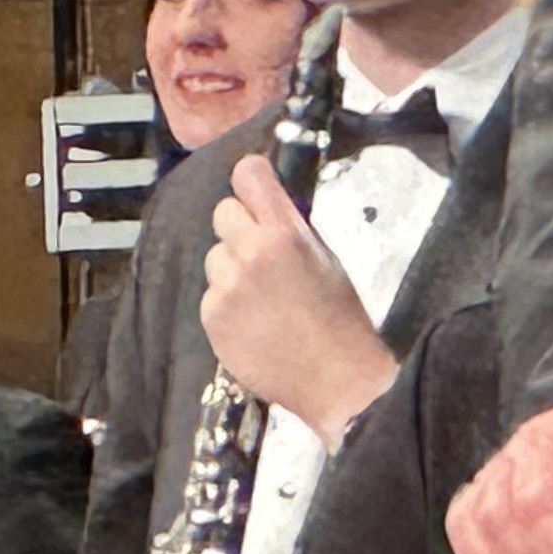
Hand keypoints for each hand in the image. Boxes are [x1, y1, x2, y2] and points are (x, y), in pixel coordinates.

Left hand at [200, 156, 399, 438]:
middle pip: (223, 212)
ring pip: (215, 256)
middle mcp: (250, 253)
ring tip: (264, 295)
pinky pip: (212, 293)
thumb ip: (292, 231)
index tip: (254, 183)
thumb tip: (268, 211)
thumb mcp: (327, 260)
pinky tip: (256, 320)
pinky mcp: (211, 316)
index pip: (249, 177)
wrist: (335, 376)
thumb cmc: (341, 318)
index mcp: (286, 234)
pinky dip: (228, 302)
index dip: (251, 178)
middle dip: (241, 225)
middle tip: (263, 248)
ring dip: (233, 267)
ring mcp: (225, 287)